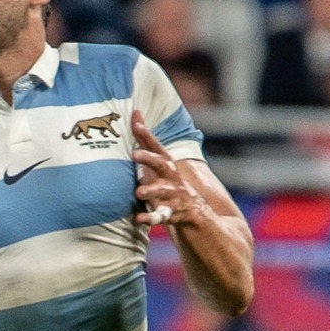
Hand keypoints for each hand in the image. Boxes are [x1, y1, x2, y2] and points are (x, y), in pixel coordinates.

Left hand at [130, 109, 210, 229]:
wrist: (195, 211)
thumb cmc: (168, 181)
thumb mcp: (158, 160)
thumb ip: (145, 139)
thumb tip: (135, 111)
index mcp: (167, 164)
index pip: (157, 146)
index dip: (147, 135)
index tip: (136, 124)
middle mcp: (171, 177)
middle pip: (162, 164)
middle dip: (149, 159)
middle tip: (134, 154)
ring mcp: (173, 195)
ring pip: (163, 192)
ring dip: (152, 191)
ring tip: (138, 192)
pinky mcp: (171, 213)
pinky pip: (161, 216)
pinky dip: (150, 218)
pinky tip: (139, 219)